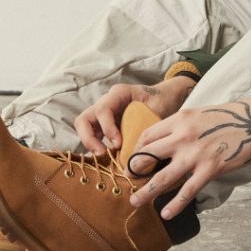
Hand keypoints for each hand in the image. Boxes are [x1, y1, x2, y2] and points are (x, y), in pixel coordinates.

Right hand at [74, 75, 195, 153]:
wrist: (166, 96)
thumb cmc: (163, 100)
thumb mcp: (157, 110)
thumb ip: (143, 127)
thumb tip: (133, 152)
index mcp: (120, 93)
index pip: (103, 110)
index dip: (107, 129)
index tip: (118, 145)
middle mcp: (107, 101)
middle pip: (84, 119)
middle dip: (89, 138)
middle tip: (102, 154)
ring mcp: (104, 112)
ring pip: (84, 127)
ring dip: (90, 143)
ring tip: (104, 157)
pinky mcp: (105, 123)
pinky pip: (93, 134)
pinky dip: (96, 145)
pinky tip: (109, 156)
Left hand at [126, 95, 250, 219]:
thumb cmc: (227, 117)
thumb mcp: (198, 114)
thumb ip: (180, 126)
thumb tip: (163, 142)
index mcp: (179, 119)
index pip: (147, 136)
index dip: (136, 150)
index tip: (133, 160)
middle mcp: (183, 136)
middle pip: (148, 156)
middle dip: (134, 170)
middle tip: (129, 180)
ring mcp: (196, 154)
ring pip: (162, 177)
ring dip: (145, 192)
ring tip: (134, 201)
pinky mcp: (210, 169)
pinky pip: (187, 191)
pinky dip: (175, 204)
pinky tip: (166, 214)